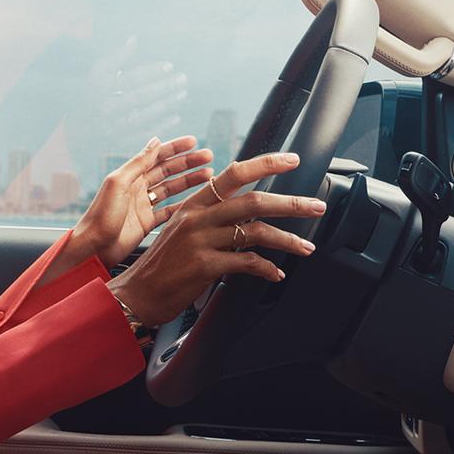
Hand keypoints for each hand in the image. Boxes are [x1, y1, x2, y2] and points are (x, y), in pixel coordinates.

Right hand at [64, 38, 189, 175]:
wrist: (77, 129)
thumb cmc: (92, 95)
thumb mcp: (98, 74)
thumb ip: (116, 58)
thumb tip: (133, 40)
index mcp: (100, 88)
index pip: (130, 79)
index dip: (151, 72)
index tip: (170, 65)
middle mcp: (105, 108)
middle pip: (139, 97)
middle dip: (163, 88)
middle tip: (182, 79)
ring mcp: (112, 126)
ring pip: (143, 115)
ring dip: (165, 105)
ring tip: (181, 94)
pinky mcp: (118, 142)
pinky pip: (143, 133)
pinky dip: (160, 125)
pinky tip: (175, 116)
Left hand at [73, 135, 214, 266]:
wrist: (93, 248)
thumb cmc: (100, 216)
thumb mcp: (118, 184)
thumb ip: (137, 163)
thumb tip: (154, 141)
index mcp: (129, 176)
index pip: (156, 157)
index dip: (175, 148)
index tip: (194, 142)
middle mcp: (137, 188)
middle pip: (167, 171)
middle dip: (188, 163)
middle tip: (209, 157)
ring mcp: (143, 206)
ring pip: (171, 189)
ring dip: (189, 181)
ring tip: (209, 175)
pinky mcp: (147, 223)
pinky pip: (169, 211)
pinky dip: (184, 205)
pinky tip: (198, 201)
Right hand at [107, 151, 325, 325]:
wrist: (137, 294)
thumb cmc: (163, 265)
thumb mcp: (183, 231)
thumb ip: (212, 219)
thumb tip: (249, 216)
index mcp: (194, 204)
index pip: (234, 174)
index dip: (266, 164)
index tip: (293, 160)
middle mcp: (196, 217)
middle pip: (252, 201)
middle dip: (291, 203)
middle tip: (316, 206)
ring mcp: (199, 240)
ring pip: (255, 231)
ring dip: (287, 239)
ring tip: (307, 246)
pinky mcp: (203, 265)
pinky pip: (246, 262)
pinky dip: (266, 268)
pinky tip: (276, 273)